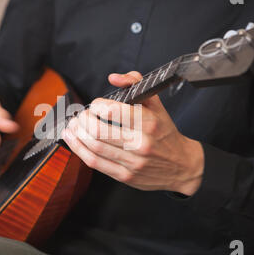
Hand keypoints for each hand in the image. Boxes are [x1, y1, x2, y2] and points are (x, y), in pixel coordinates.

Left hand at [62, 71, 203, 195]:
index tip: (95, 105)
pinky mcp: (125, 176)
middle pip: (99, 131)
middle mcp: (140, 143)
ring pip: (94, 147)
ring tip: (71, 126)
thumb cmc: (165, 133)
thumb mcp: (156, 105)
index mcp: (148, 123)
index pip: (112, 111)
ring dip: (76, 135)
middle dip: (82, 120)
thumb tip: (114, 77)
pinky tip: (73, 141)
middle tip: (79, 115)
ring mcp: (132, 162)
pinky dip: (79, 150)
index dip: (96, 105)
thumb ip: (136, 84)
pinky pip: (96, 163)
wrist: (182, 166)